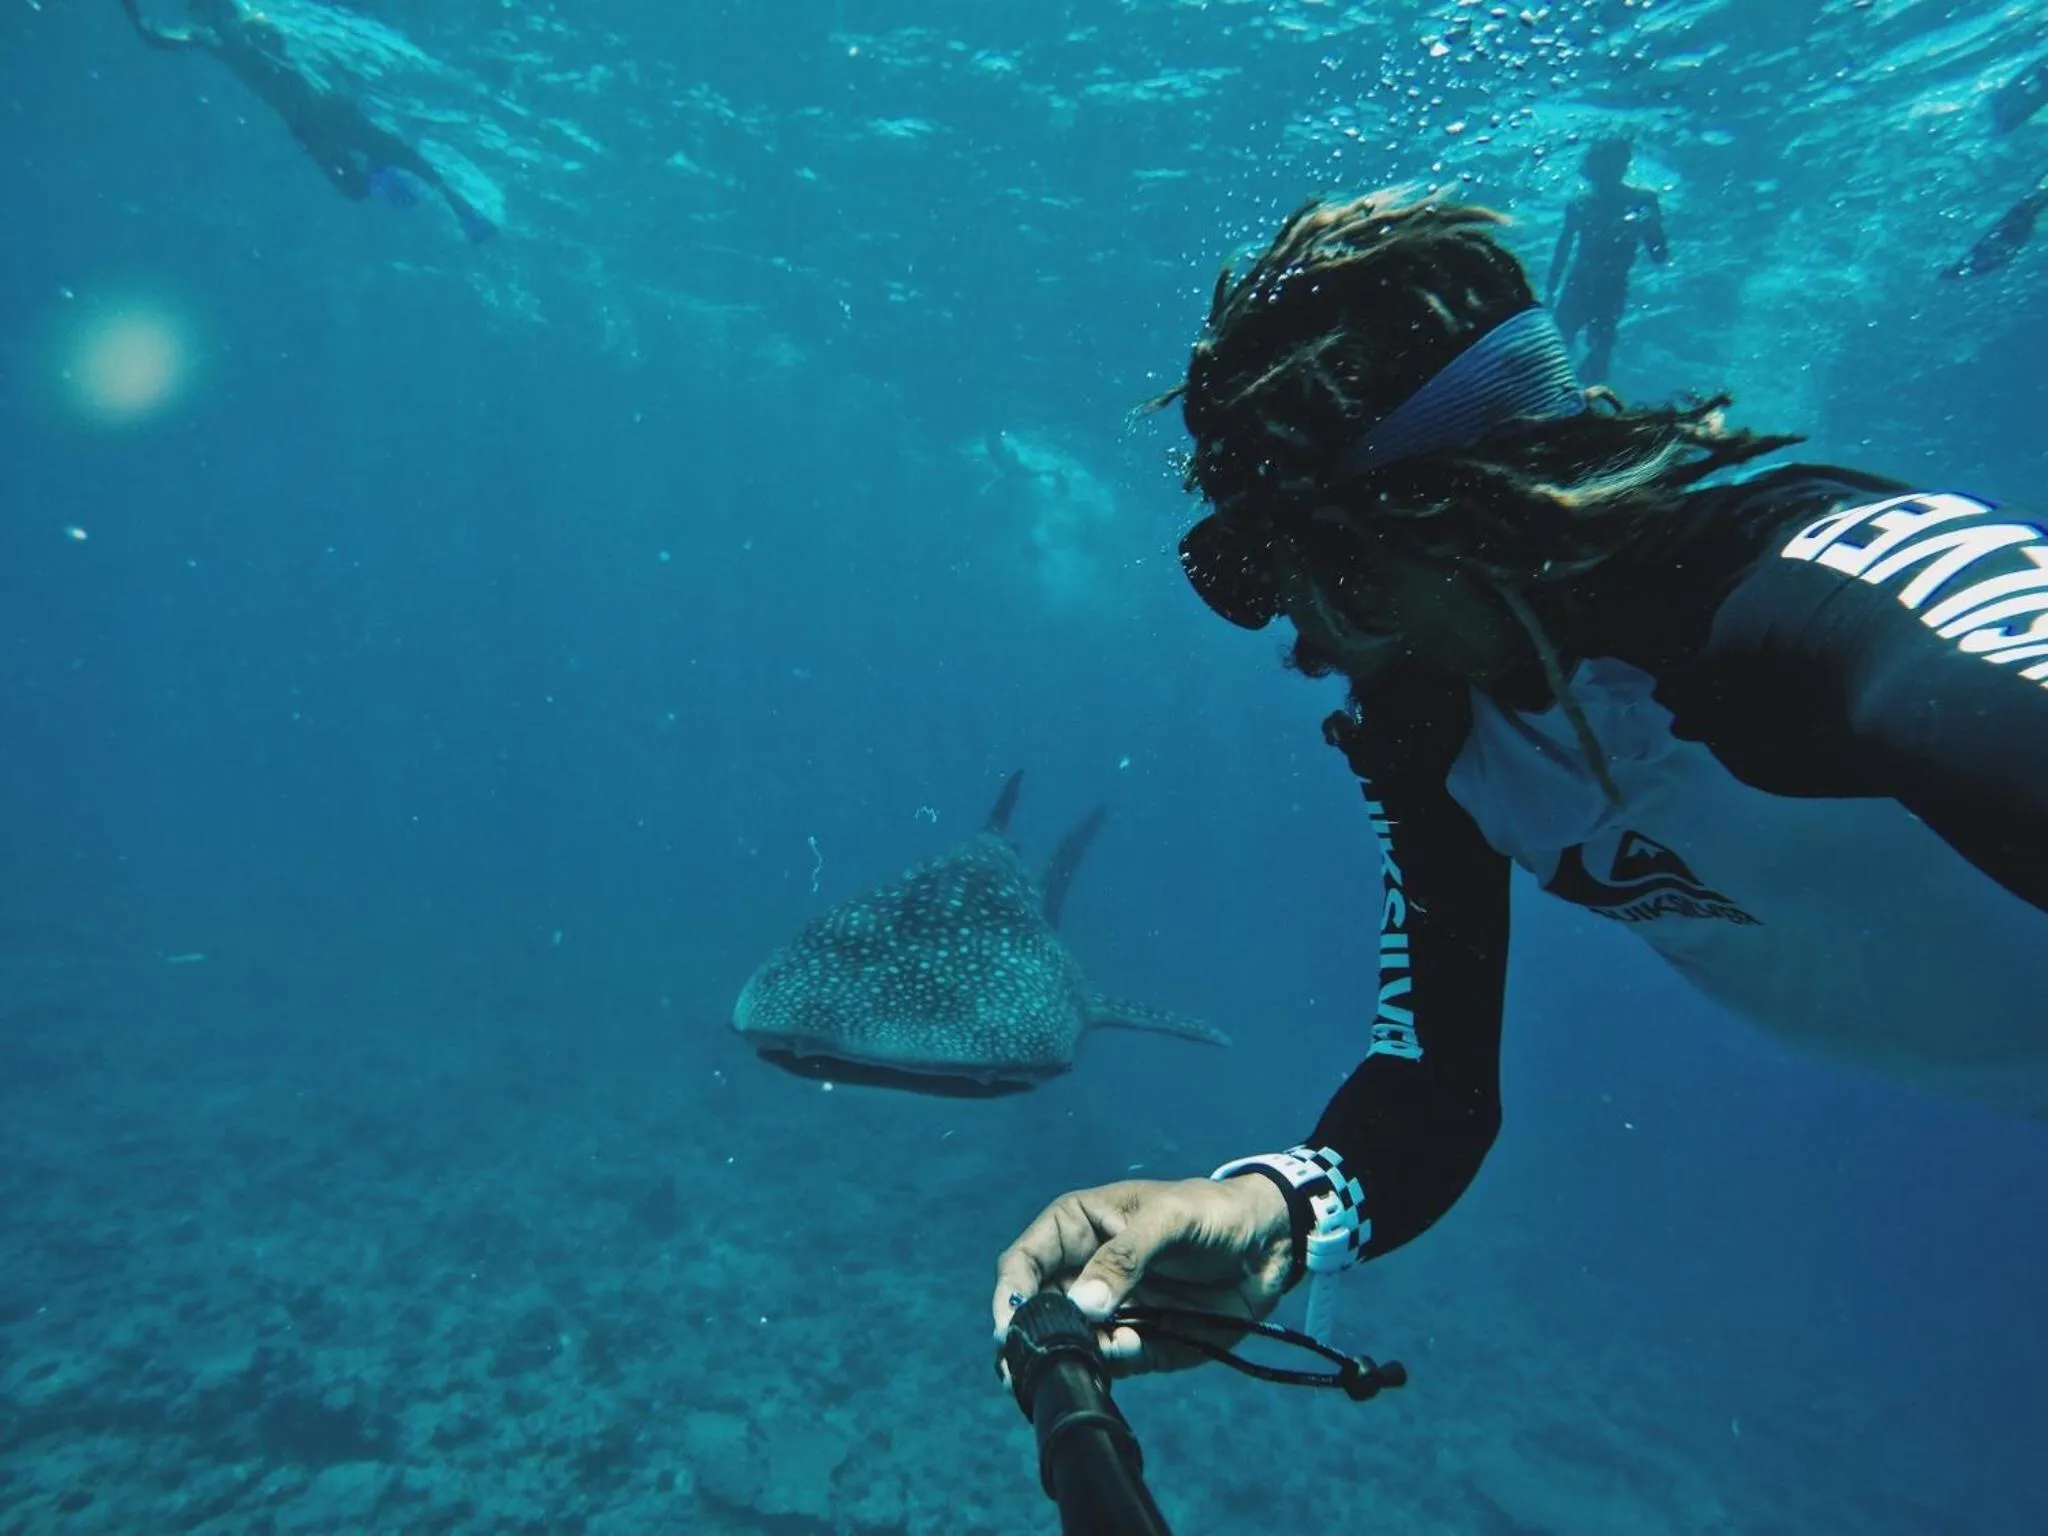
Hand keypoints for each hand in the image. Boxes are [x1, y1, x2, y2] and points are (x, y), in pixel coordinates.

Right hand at [992, 1175, 1293, 1374]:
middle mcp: (1083, 1272)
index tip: (1009, 1330)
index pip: (1024, 1262)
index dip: (1010, 1295)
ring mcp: (1109, 1310)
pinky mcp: (1138, 1341)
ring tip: (1099, 1355)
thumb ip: (1125, 1257)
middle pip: (1035, 1313)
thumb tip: (1081, 1306)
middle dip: (1028, 1342)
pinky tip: (1132, 1349)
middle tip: (1026, 1372)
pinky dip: (1113, 1364)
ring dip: (1073, 1358)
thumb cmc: (1213, 1213)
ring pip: (1068, 1344)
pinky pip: (1111, 1362)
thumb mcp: (1169, 1220)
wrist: (1271, 1246)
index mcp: (1076, 1227)